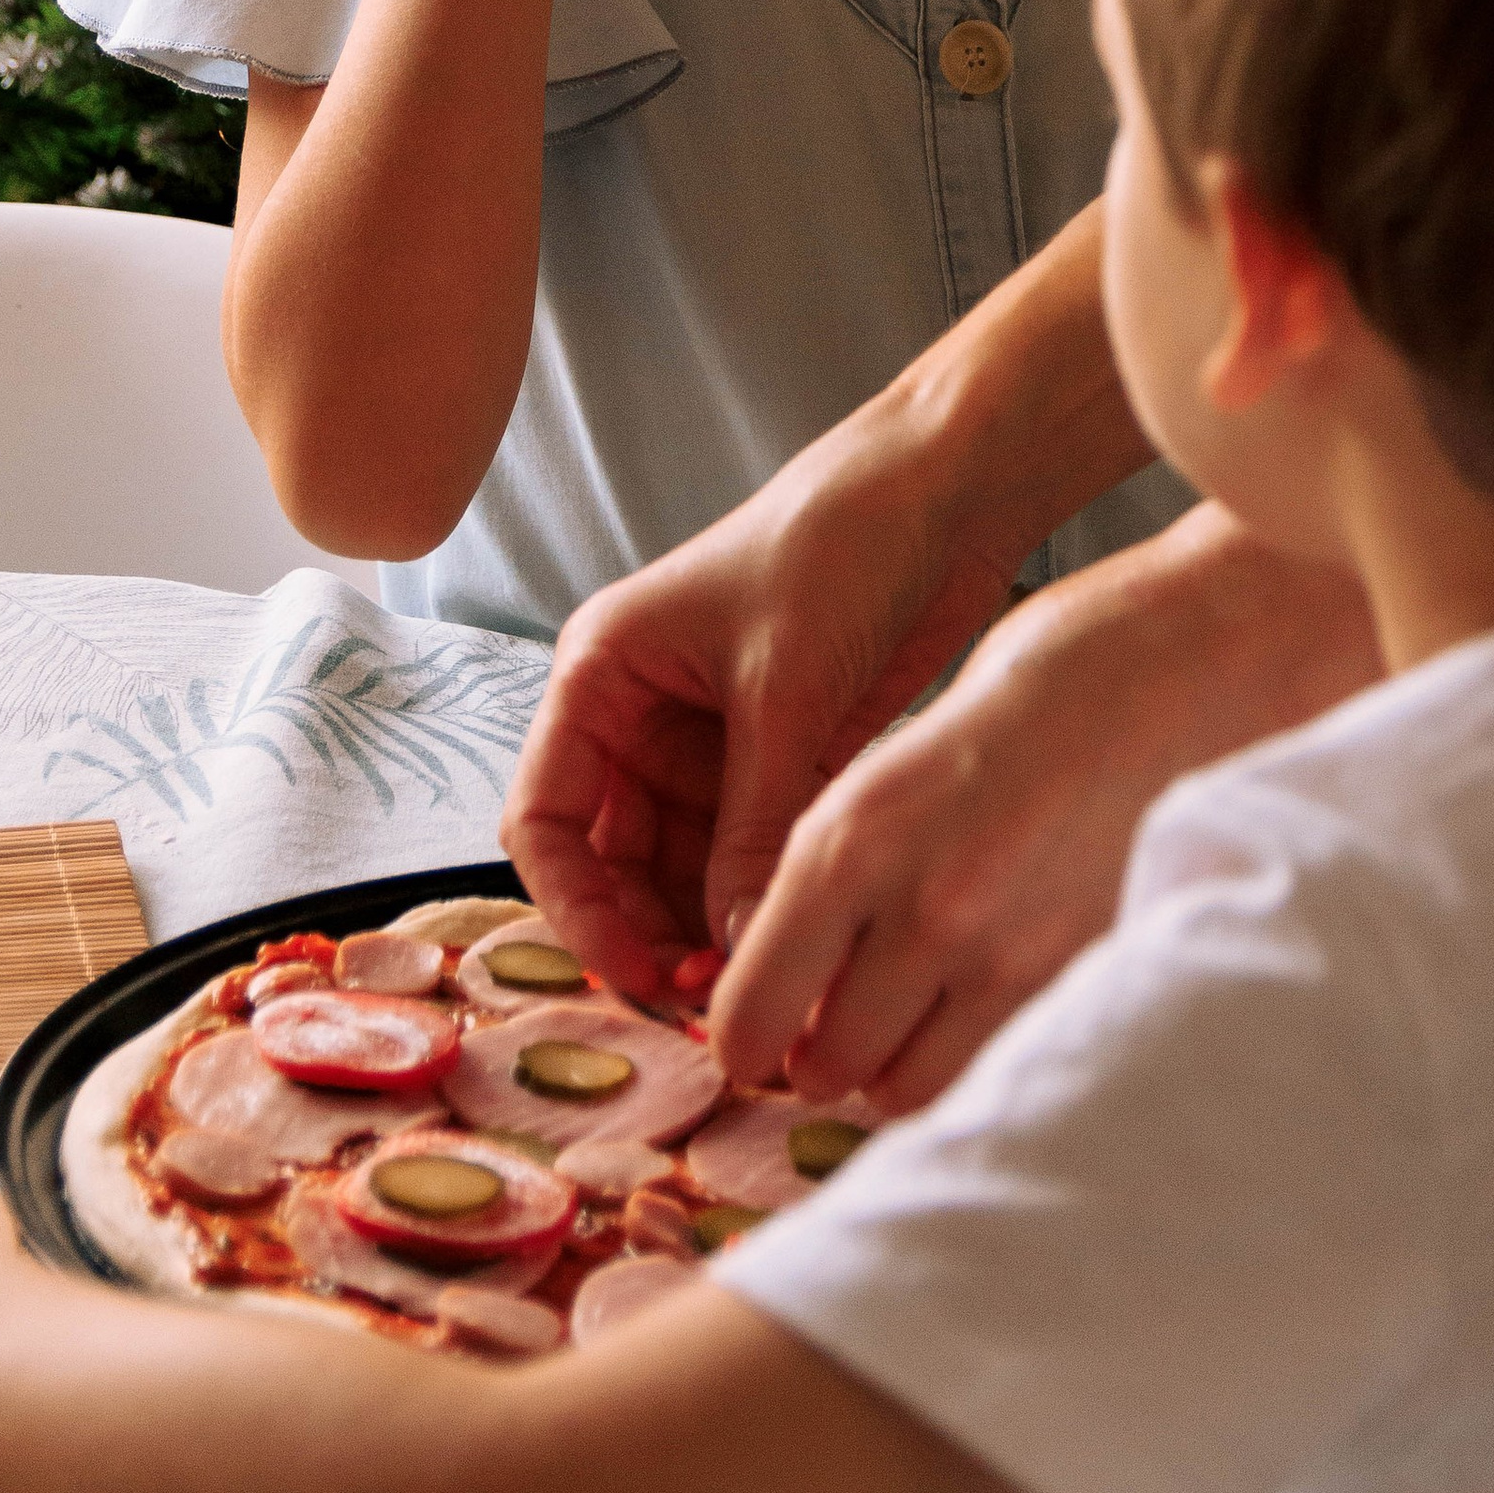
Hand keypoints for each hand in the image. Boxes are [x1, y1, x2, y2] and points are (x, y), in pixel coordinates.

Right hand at [504, 431, 1032, 1001]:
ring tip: (763, 981)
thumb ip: (754, 825)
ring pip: (681, 874)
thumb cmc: (841, 544)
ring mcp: (711, 745)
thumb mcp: (786, 688)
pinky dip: (762, 904)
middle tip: (712, 1003)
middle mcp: (642, 716)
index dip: (576, 906)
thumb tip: (739, 954)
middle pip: (611, 863)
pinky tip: (798, 947)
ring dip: (708, 931)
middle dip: (648, 934)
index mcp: (605, 673)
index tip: (636, 971)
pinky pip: (748, 858)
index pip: (547, 817)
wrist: (947, 490)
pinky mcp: (780, 763)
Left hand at [706, 506, 1387, 1111]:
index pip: (752, 1010)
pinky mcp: (1088, 973)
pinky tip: (989, 1002)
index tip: (759, 1028)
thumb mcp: (910, 744)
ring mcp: (1013, 955)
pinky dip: (979, 1059)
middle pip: (827, 1068)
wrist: (1204, 652)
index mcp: (854, 837)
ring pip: (909, 1089)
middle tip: (841, 1015)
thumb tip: (806, 951)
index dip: (746, 1034)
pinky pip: (1001, 1066)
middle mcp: (923, 910)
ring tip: (916, 1012)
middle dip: (823, 1053)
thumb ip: (854, 851)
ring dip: (899, 1067)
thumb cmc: (1057, 668)